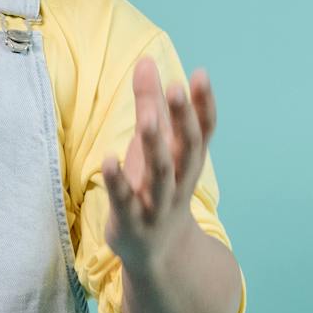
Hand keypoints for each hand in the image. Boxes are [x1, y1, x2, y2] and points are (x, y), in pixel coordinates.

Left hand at [101, 59, 216, 263]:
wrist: (156, 253)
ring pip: (160, 174)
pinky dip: (118, 181)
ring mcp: (158, 203)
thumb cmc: (155, 186)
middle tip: (176, 86)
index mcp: (188, 160)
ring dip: (155, 145)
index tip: (200, 74)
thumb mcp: (155, 144)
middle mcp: (180, 180)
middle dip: (183, 118)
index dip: (203, 104)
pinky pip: (126, 201)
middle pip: (186, 148)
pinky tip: (108, 159)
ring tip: (145, 116)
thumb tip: (146, 60)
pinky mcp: (131, 221)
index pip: (203, 130)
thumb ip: (150, 102)